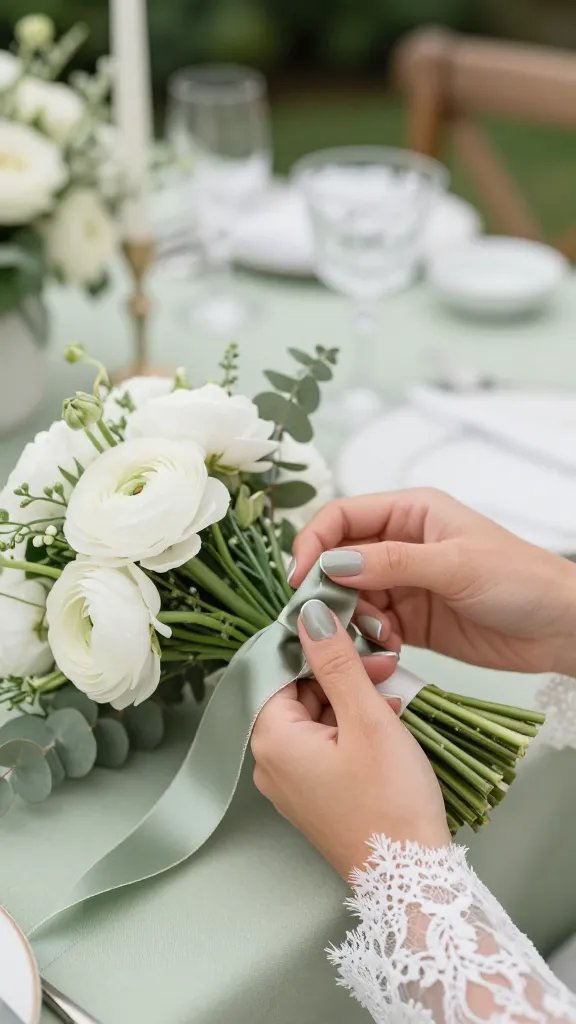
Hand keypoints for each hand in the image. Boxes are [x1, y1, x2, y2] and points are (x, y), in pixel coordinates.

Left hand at [251, 599, 449, 878]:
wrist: (410, 879)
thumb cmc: (390, 801)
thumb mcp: (367, 719)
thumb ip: (336, 662)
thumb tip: (309, 614)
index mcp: (272, 739)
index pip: (279, 669)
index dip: (318, 647)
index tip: (355, 637)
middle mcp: (269, 762)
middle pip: (297, 693)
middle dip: (340, 674)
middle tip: (385, 668)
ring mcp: (290, 783)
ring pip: (314, 718)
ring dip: (351, 700)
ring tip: (393, 697)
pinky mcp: (312, 796)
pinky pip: (323, 746)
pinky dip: (351, 729)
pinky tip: (386, 725)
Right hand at [290, 488, 575, 676]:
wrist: (561, 628)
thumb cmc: (519, 580)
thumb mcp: (455, 564)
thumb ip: (392, 562)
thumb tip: (333, 564)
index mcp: (411, 512)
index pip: (343, 516)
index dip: (314, 543)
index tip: (300, 579)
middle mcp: (400, 543)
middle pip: (339, 560)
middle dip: (329, 589)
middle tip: (327, 620)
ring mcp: (404, 583)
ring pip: (352, 597)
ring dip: (352, 619)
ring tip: (376, 636)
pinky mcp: (411, 620)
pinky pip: (371, 627)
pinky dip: (370, 639)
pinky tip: (389, 649)